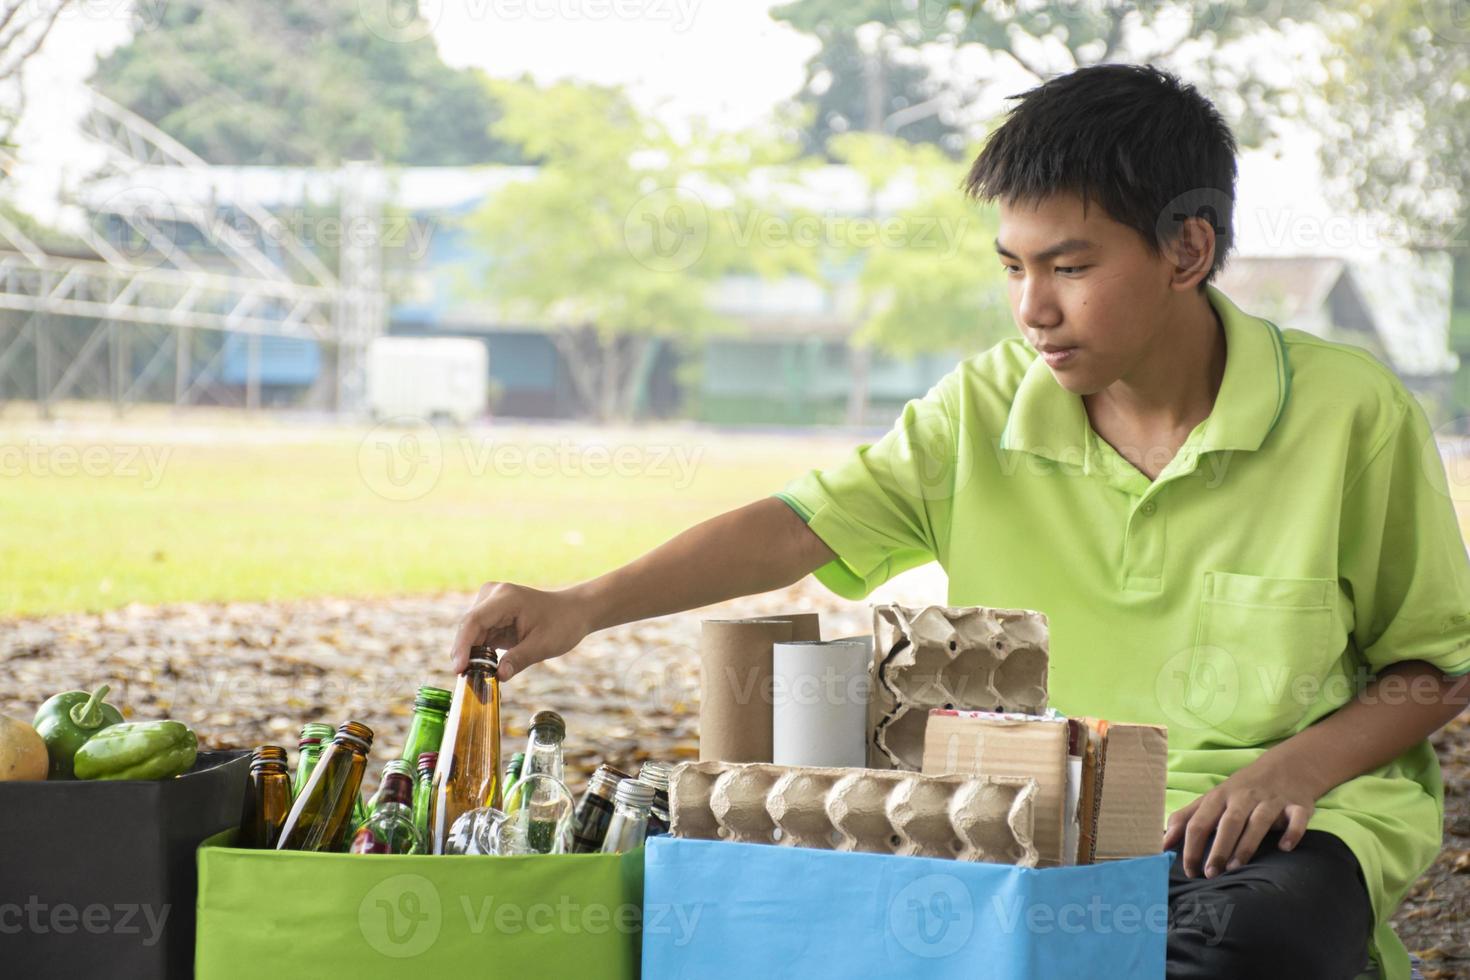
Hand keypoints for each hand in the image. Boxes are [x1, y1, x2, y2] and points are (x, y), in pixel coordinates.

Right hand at [449, 582, 592, 680]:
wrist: (574, 611)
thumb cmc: (563, 624)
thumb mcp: (544, 645)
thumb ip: (519, 659)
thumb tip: (499, 676)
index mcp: (506, 598)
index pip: (474, 621)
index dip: (462, 646)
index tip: (458, 668)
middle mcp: (493, 596)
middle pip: (468, 628)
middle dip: (465, 655)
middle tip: (465, 682)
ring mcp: (490, 604)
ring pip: (470, 635)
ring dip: (471, 656)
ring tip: (474, 679)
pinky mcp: (491, 616)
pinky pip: (478, 637)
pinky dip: (479, 654)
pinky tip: (482, 670)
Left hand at [1161, 754, 1316, 878]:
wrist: (1285, 767)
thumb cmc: (1239, 791)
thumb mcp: (1210, 799)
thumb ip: (1185, 819)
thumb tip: (1162, 843)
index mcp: (1219, 797)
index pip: (1199, 822)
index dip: (1191, 846)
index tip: (1189, 870)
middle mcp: (1243, 798)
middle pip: (1228, 822)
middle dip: (1217, 849)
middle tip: (1210, 874)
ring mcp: (1270, 800)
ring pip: (1258, 822)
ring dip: (1246, 844)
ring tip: (1235, 867)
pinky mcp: (1297, 805)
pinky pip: (1296, 819)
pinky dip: (1291, 832)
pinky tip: (1284, 848)